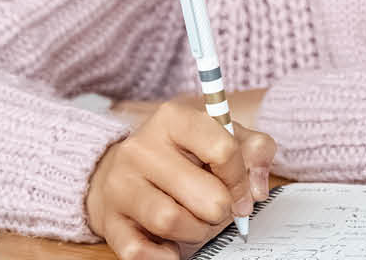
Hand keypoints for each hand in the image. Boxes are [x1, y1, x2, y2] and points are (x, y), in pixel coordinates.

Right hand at [85, 93, 276, 259]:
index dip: (241, 180)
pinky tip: (170, 243)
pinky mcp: (108, 220)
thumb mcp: (220, 137)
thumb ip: (253, 150)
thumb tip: (257, 190)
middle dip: (221, 211)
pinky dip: (164, 256)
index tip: (242, 193)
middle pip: (205, 195)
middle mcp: (141, 148)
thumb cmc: (180, 155)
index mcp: (173, 119)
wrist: (120, 170)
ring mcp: (120, 184)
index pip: (223, 150)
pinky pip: (140, 252)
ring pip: (171, 222)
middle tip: (217, 209)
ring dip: (196, 232)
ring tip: (194, 224)